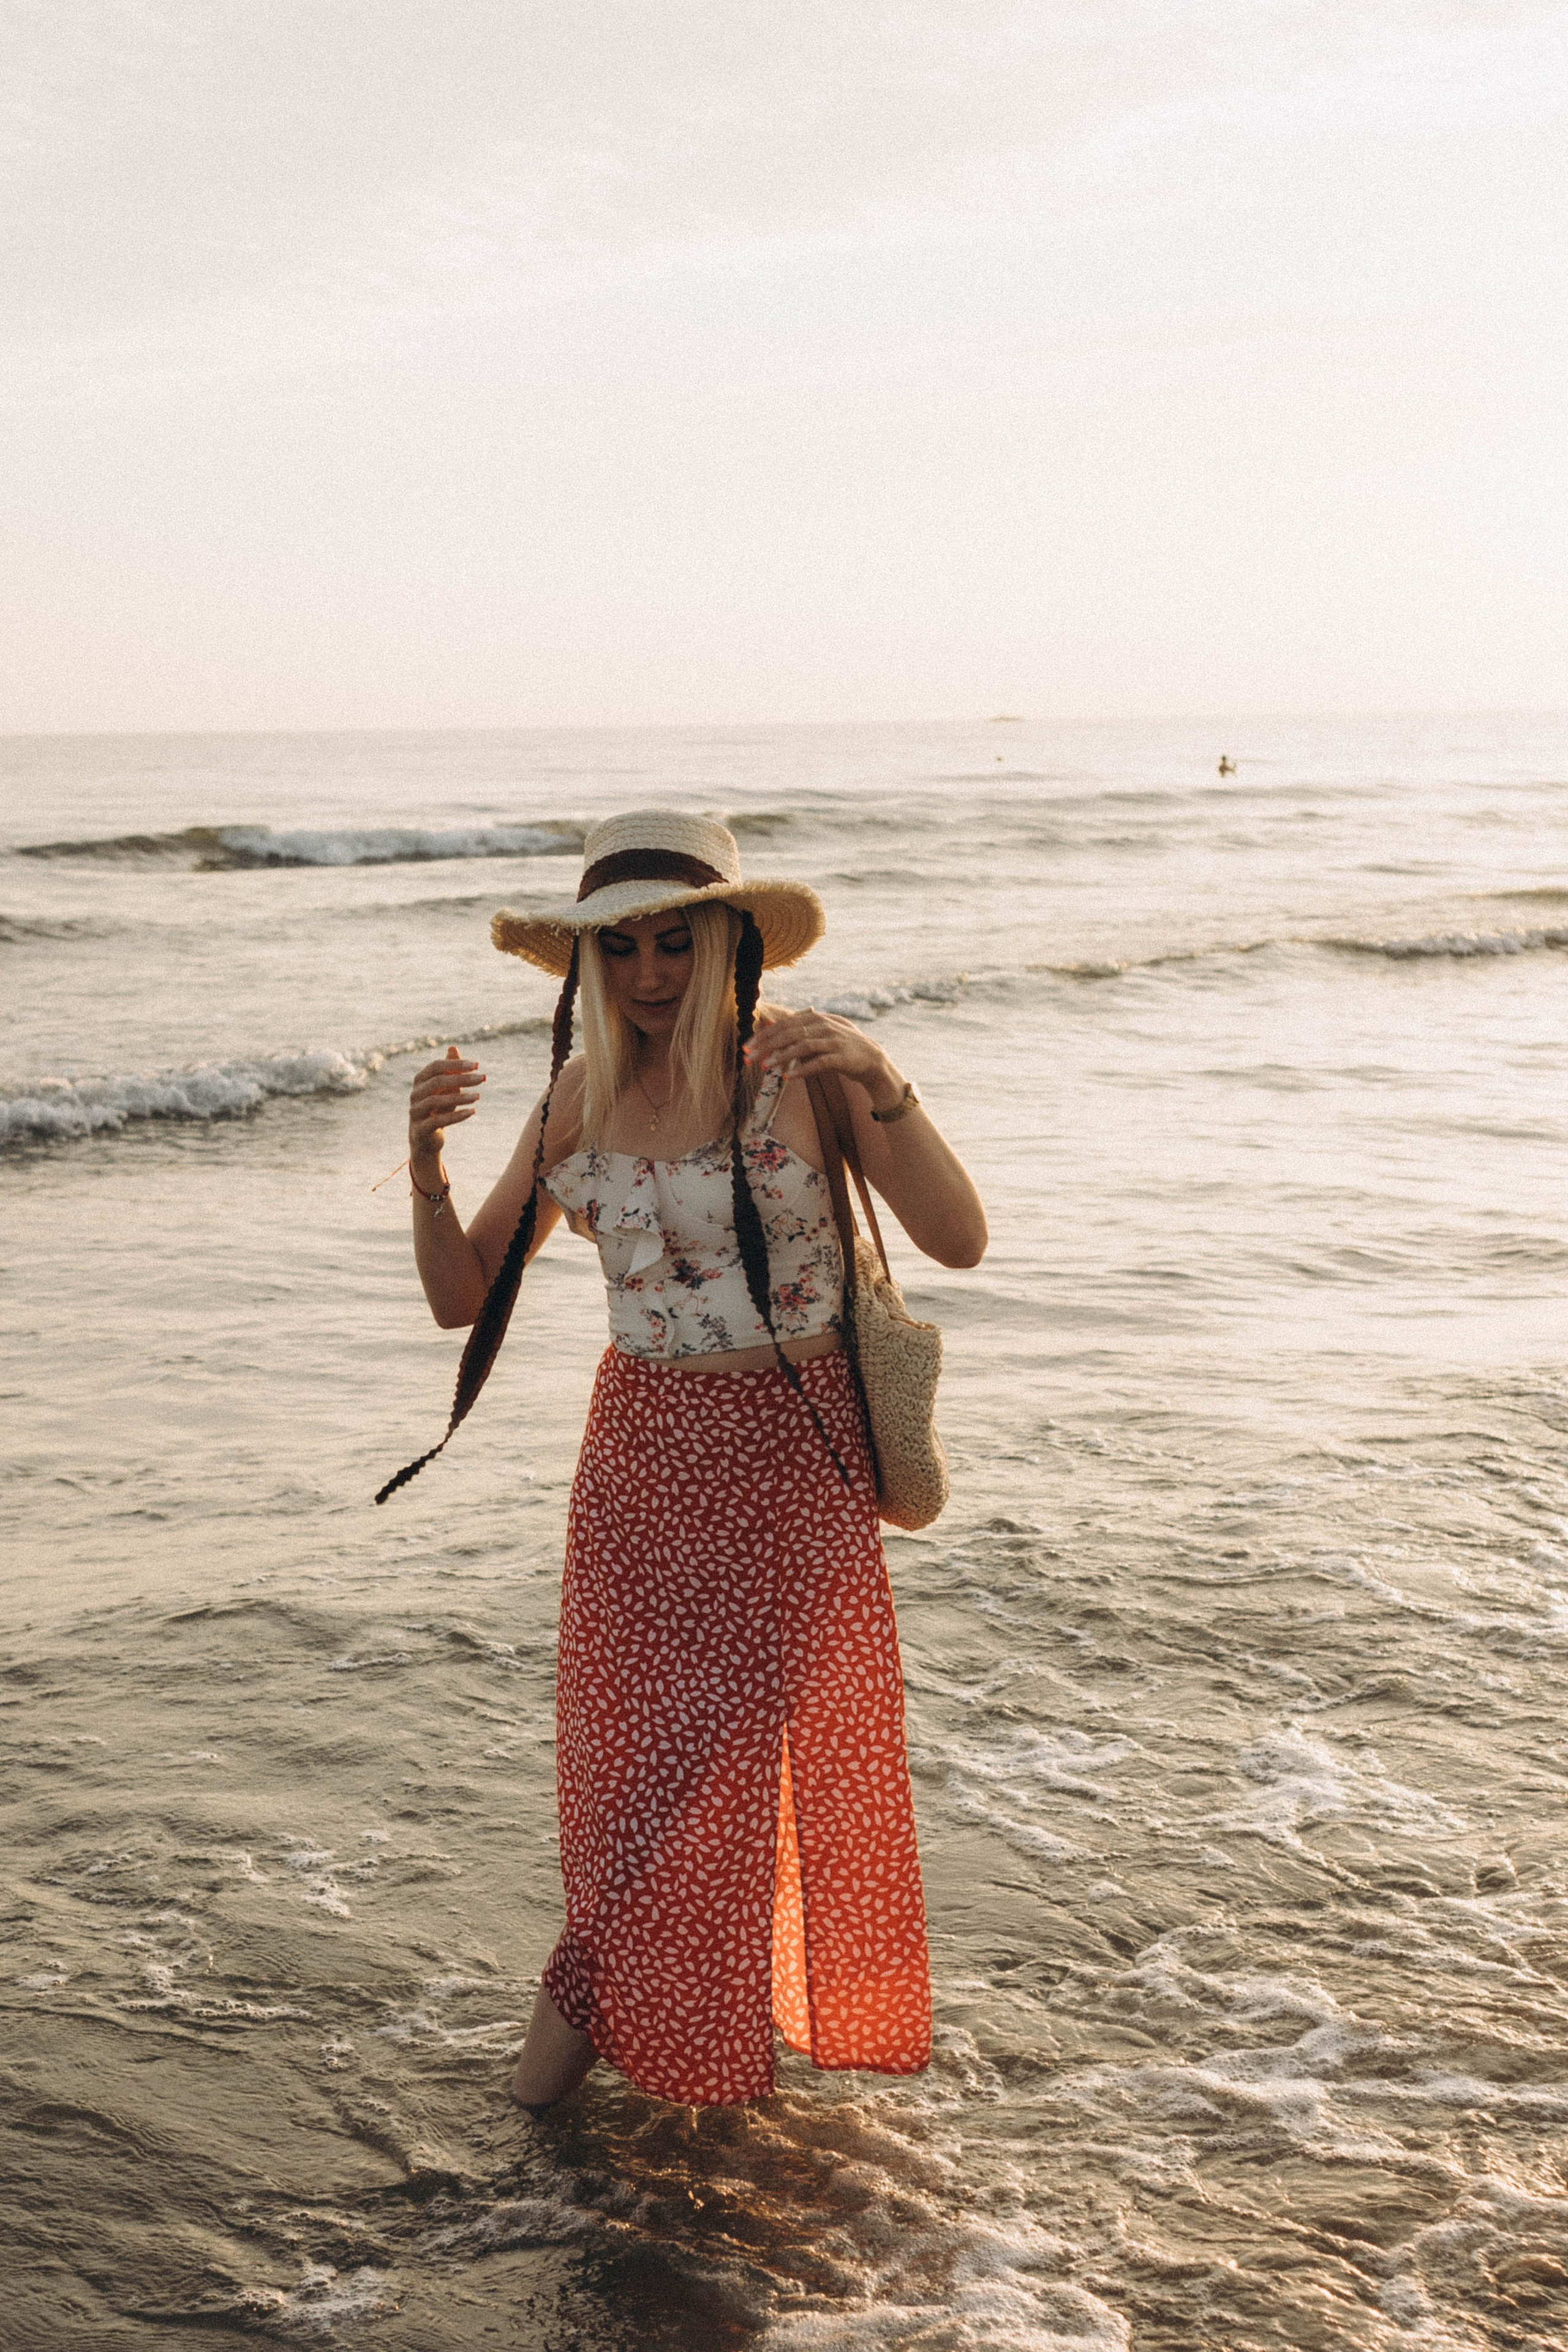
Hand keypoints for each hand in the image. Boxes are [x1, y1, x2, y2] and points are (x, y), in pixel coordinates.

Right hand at [408, 1046, 484, 1175]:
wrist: (426, 1139)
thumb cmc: (438, 1108)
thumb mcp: (446, 1089)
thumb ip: (450, 1070)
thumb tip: (453, 1048)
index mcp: (420, 1080)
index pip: (436, 1066)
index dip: (455, 1064)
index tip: (477, 1065)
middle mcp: (414, 1094)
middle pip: (436, 1081)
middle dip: (461, 1078)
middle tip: (482, 1078)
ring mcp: (415, 1112)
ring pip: (436, 1100)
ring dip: (460, 1097)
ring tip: (478, 1097)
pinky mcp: (420, 1129)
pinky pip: (437, 1121)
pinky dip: (456, 1116)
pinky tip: (472, 1112)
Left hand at [744, 1009, 902, 1111]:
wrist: (871, 1059)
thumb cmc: (839, 1047)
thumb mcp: (818, 1033)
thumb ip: (795, 1028)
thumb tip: (765, 1023)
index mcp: (815, 1018)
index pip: (784, 1024)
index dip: (763, 1035)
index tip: (746, 1048)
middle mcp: (823, 1025)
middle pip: (789, 1033)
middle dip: (766, 1046)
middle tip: (749, 1059)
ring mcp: (833, 1041)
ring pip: (802, 1046)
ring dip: (781, 1056)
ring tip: (765, 1066)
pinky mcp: (841, 1058)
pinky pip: (818, 1063)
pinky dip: (802, 1070)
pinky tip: (787, 1078)